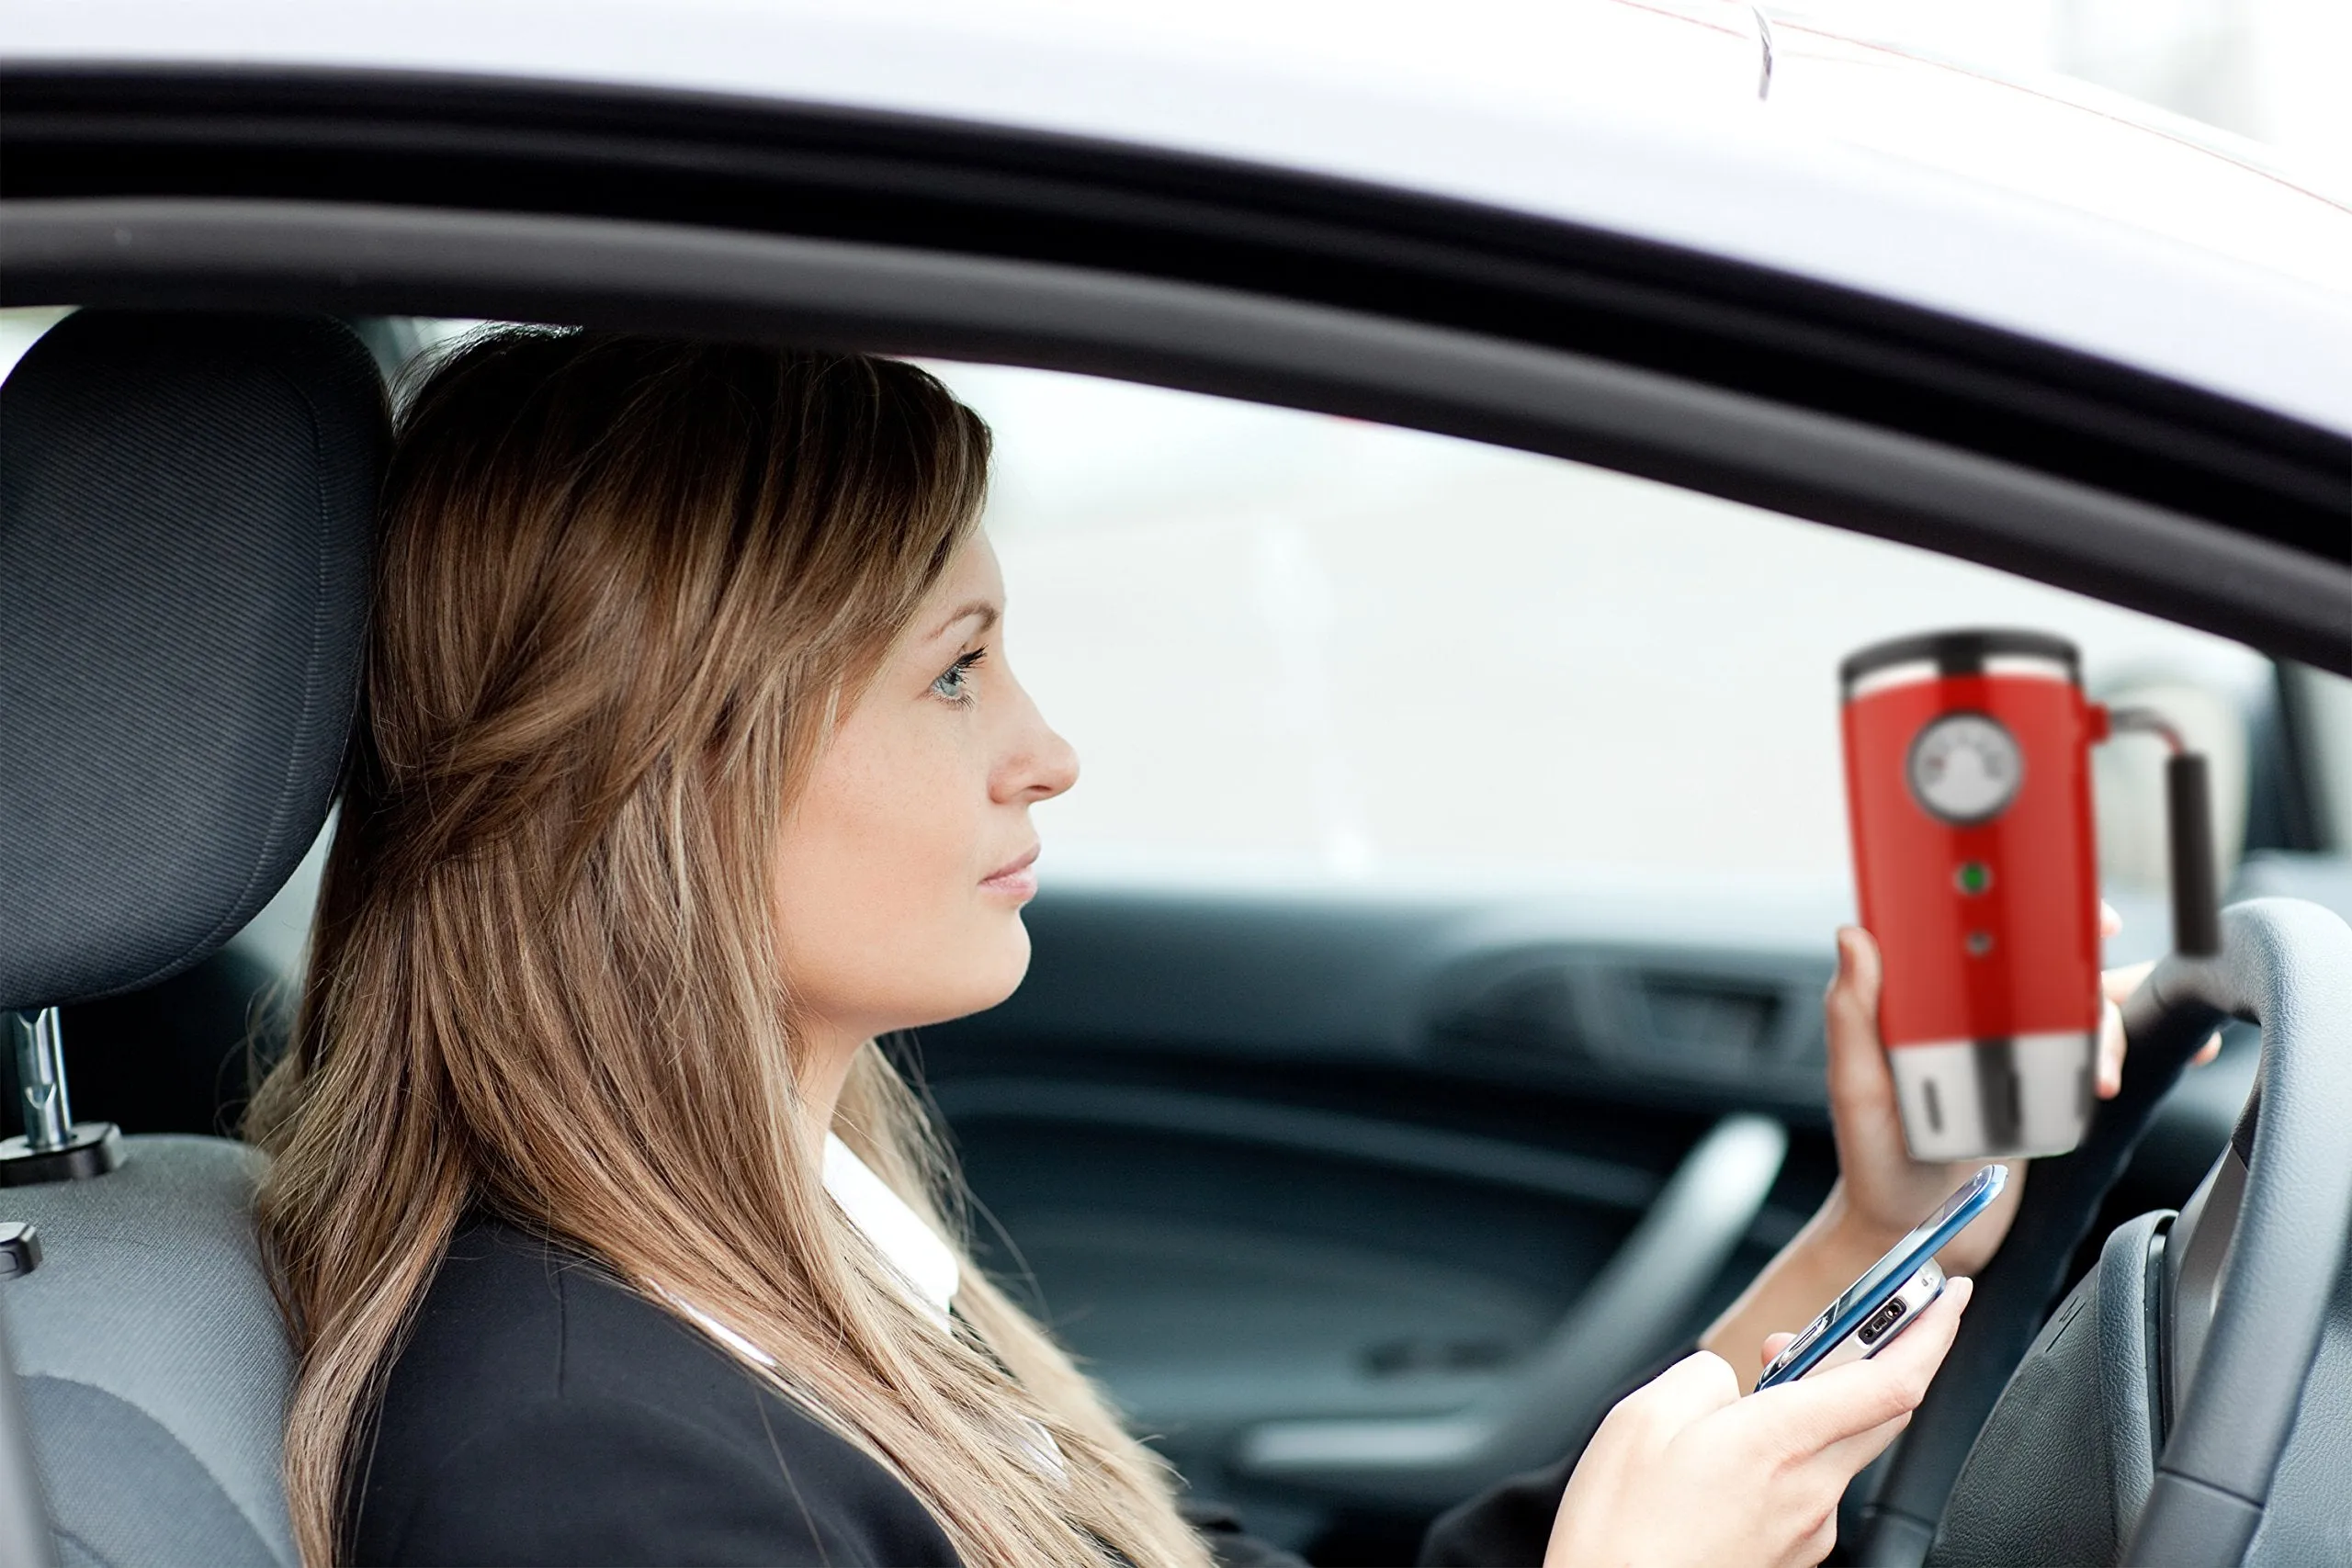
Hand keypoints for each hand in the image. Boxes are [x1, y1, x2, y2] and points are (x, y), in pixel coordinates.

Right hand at [1546, 1279, 1972, 1567]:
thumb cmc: (1621, 1532)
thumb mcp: (1640, 1418)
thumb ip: (1701, 1377)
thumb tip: (1728, 1378)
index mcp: (1778, 1442)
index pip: (1891, 1379)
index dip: (1931, 1330)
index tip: (1947, 1295)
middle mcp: (1811, 1490)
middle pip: (1884, 1409)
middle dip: (1879, 1354)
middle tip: (1849, 1321)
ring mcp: (1809, 1530)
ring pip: (1841, 1445)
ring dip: (1821, 1404)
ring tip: (1759, 1389)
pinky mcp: (1795, 1555)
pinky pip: (1811, 1483)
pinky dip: (1795, 1450)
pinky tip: (1741, 1453)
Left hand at [1823, 905, 2218, 1273]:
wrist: (1915, 1231)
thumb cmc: (1872, 1160)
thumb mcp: (1857, 1088)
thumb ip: (1854, 1016)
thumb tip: (1854, 936)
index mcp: (1924, 1000)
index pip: (1973, 930)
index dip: (2019, 904)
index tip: (2061, 908)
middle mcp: (1973, 1012)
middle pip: (2043, 960)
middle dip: (2085, 962)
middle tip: (2104, 990)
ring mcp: (2015, 1045)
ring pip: (2084, 1004)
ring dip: (2115, 1021)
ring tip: (2109, 1071)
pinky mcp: (2047, 1083)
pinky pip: (2101, 1051)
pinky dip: (2147, 1045)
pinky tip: (2186, 1047)